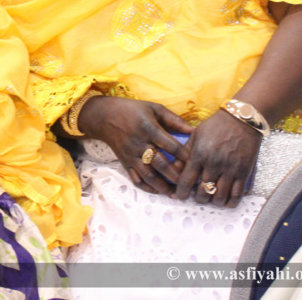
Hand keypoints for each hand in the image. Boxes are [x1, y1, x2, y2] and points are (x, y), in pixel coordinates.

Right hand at [78, 96, 193, 195]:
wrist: (103, 116)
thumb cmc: (132, 110)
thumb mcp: (154, 108)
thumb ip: (174, 120)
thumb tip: (194, 131)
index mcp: (149, 129)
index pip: (171, 145)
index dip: (185, 156)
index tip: (197, 163)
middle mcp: (140, 144)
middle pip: (160, 163)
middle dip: (176, 176)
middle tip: (190, 184)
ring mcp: (131, 155)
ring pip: (148, 175)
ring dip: (162, 186)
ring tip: (176, 194)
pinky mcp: (124, 162)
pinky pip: (135, 178)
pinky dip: (147, 187)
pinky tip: (158, 191)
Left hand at [174, 110, 260, 207]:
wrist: (241, 120)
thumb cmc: (215, 126)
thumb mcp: (195, 135)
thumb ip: (184, 153)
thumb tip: (175, 169)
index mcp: (199, 155)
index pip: (186, 180)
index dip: (181, 192)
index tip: (179, 196)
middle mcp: (214, 164)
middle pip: (203, 192)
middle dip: (198, 199)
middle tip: (197, 198)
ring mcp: (230, 169)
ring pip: (220, 196)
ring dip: (214, 202)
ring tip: (211, 199)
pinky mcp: (245, 172)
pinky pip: (238, 194)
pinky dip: (231, 202)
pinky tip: (226, 201)